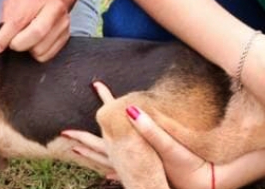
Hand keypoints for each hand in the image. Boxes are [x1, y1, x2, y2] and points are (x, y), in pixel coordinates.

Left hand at [0, 0, 70, 61]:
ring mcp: (63, 24)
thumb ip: (6, 20)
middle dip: (18, 44)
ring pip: (41, 49)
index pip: (19, 21)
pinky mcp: (65, 37)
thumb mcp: (13, 2)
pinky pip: (47, 55)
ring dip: (28, 49)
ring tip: (24, 39)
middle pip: (36, 34)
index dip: (4, 37)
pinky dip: (36, 54)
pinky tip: (34, 43)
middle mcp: (55, 9)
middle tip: (11, 43)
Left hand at [62, 82, 212, 188]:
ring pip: (104, 159)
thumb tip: (130, 109)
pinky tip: (106, 171)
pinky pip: (116, 168)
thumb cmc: (185, 166)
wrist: (199, 185)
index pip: (109, 122)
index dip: (102, 103)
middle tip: (64, 132)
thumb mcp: (167, 145)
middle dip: (81, 138)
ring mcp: (130, 168)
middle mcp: (125, 159)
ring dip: (91, 152)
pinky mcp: (139, 174)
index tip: (93, 86)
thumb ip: (150, 128)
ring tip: (76, 149)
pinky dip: (108, 165)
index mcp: (129, 148)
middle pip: (97, 146)